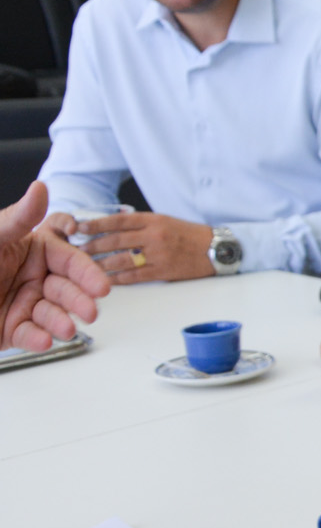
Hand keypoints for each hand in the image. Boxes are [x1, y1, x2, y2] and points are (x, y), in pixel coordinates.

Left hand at [0, 183, 111, 349]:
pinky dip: (38, 338)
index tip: (100, 286)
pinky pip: (30, 335)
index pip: (68, 260)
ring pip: (52, 314)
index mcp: (32, 251)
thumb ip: (18, 218)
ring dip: (61, 321)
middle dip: (79, 301)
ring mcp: (23, 304)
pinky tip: (42, 339)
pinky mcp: (12, 330)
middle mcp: (32, 278)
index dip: (86, 273)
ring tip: (66, 329)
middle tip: (89, 311)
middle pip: (66, 289)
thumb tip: (41, 188)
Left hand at [79, 211, 214, 282]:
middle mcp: (154, 235)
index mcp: (154, 220)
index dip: (96, 224)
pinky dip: (118, 278)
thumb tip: (111, 229)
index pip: (118, 220)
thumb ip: (141, 224)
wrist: (216, 249)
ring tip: (86, 267)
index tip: (79, 228)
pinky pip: (134, 276)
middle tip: (76, 250)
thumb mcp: (165, 221)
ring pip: (121, 260)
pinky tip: (107, 279)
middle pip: (115, 241)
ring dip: (101, 264)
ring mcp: (158, 254)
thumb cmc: (189, 235)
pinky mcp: (163, 271)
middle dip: (92, 246)